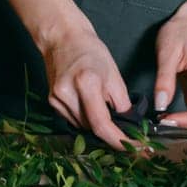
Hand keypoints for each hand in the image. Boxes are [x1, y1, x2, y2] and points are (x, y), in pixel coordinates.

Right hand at [40, 19, 130, 149]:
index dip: (119, 140)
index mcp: (86, 83)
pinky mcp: (52, 102)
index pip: (102, 123)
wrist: (62, 38)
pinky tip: (89, 104)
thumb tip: (129, 126)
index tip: (135, 148)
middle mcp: (67, 93)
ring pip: (83, 126)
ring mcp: (56, 99)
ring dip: (97, 125)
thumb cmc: (91, 51)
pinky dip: (86, 118)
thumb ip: (122, 103)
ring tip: (103, 107)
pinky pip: (74, 120)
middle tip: (126, 132)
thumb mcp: (114, 74)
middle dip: (110, 133)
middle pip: (92, 128)